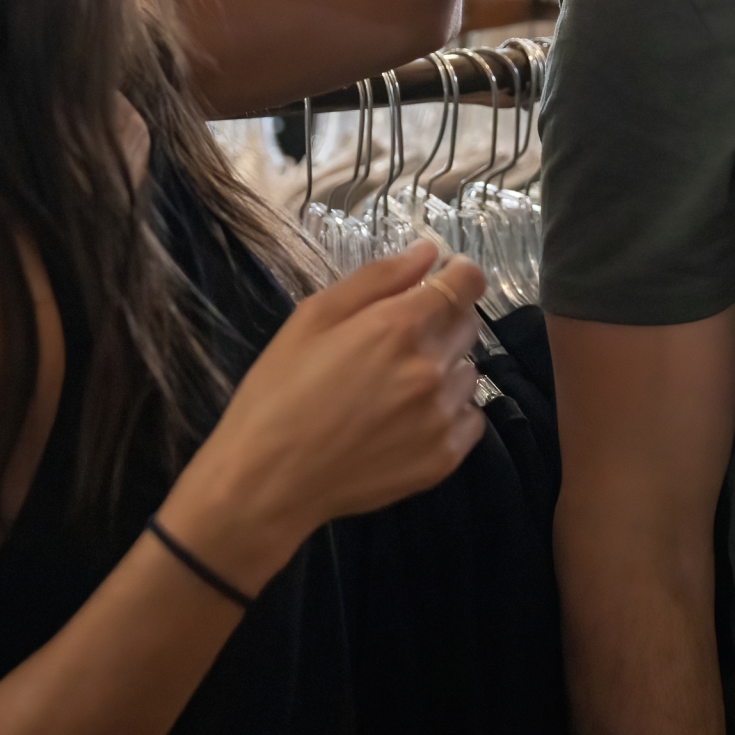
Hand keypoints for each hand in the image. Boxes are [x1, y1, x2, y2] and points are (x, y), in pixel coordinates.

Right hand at [166, 241, 487, 586]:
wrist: (266, 482)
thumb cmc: (278, 391)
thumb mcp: (314, 317)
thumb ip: (378, 278)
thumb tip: (428, 252)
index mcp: (400, 326)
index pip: (468, 284)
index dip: (459, 275)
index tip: (444, 278)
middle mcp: (433, 368)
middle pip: (468, 325)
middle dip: (443, 321)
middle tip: (397, 340)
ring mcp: (442, 417)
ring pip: (468, 373)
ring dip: (445, 369)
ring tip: (396, 386)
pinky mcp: (444, 458)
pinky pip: (468, 419)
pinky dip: (448, 413)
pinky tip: (406, 421)